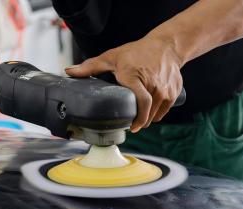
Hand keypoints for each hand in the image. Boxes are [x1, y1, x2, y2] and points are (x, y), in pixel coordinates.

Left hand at [65, 35, 182, 132]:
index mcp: (136, 77)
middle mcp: (153, 85)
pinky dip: (156, 114)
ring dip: (146, 119)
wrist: (166, 46)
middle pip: (147, 114)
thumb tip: (69, 71)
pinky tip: (149, 110)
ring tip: (137, 115)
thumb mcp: (112, 57)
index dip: (137, 119)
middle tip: (128, 122)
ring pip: (155, 115)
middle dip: (138, 121)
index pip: (141, 103)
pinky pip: (163, 112)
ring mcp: (166, 90)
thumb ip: (90, 66)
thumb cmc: (137, 52)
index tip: (131, 128)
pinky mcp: (174, 94)